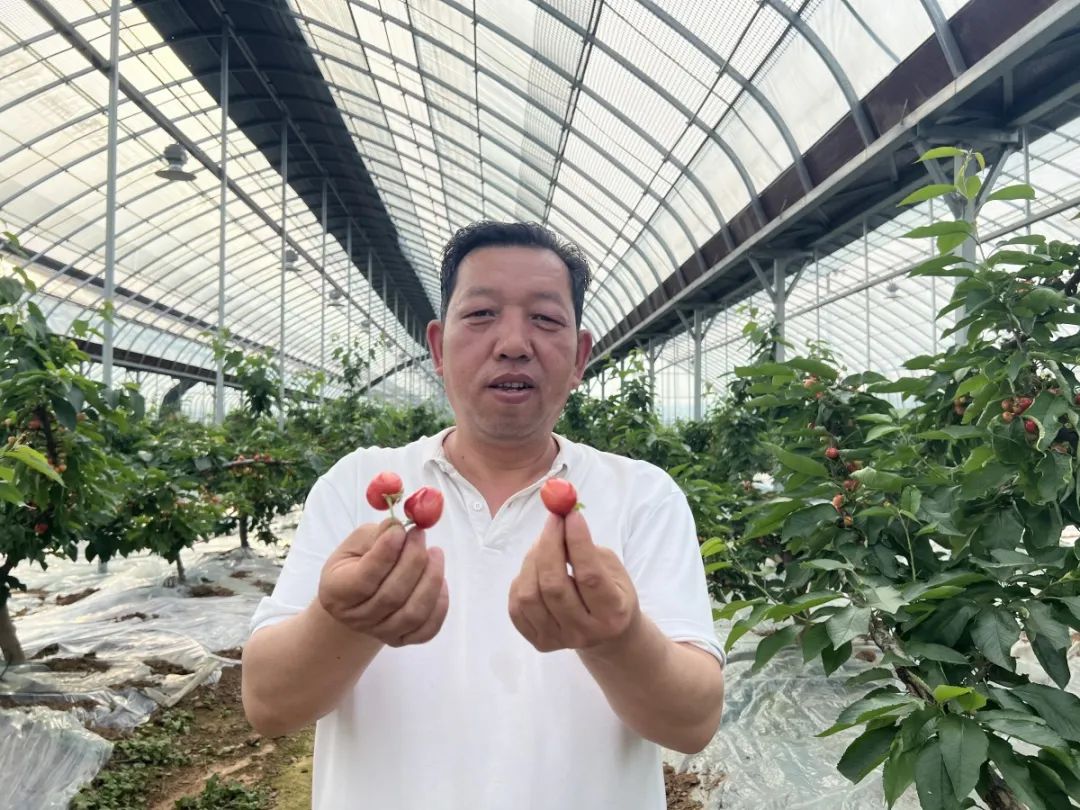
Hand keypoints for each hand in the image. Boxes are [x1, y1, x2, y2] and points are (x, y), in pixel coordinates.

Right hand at [318, 518, 448, 646]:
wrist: (359, 597)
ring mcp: (380, 633)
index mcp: (336, 592)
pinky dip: (440, 605)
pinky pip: (427, 629)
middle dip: (413, 561)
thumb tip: (399, 528)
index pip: (364, 579)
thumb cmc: (357, 563)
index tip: (401, 531)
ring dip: (431, 580)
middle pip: (392, 596)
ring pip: (412, 614)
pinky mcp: (402, 639)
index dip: (386, 553)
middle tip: (420, 536)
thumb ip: (377, 535)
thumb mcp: (357, 544)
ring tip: (435, 553)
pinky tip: (440, 581)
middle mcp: (356, 618)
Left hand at [508, 510, 639, 652]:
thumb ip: (588, 550)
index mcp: (613, 612)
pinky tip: (536, 572)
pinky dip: (522, 580)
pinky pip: (516, 606)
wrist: (606, 635)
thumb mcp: (613, 569)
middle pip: (554, 586)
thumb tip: (560, 523)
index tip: (570, 515)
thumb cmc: (612, 592)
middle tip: (552, 521)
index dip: (577, 542)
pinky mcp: (539, 642)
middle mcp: (585, 631)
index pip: (589, 575)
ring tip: (545, 546)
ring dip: (533, 560)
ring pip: (530, 594)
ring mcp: (559, 640)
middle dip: (549, 546)